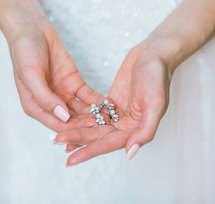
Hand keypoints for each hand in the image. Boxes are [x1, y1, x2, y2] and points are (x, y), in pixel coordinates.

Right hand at [9, 21, 105, 131]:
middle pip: (71, 120)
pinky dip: (97, 101)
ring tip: (110, 116)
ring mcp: (63, 95)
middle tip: (105, 124)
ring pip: (81, 110)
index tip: (90, 127)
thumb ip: (45, 98)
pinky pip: (87, 96)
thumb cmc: (25, 53)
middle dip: (87, 123)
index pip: (56, 124)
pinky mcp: (74, 84)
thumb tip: (62, 116)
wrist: (33, 31)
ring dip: (94, 114)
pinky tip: (108, 104)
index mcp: (35, 107)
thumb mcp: (31, 76)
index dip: (73, 128)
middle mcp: (50, 104)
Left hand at [55, 38, 173, 165]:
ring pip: (94, 126)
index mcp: (136, 129)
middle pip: (98, 136)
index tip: (70, 160)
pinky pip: (94, 113)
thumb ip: (145, 131)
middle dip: (78, 140)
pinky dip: (82, 118)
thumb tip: (130, 153)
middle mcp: (126, 125)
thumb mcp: (155, 103)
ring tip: (57, 137)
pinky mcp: (111, 103)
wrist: (153, 54)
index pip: (109, 144)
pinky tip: (67, 121)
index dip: (89, 152)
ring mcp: (118, 114)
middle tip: (57, 142)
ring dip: (77, 130)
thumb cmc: (157, 77)